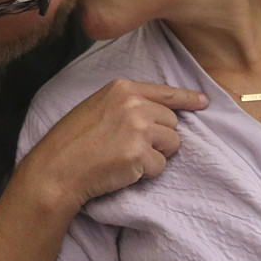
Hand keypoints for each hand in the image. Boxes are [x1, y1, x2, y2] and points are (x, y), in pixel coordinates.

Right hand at [26, 79, 207, 211]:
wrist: (56, 169)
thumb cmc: (74, 142)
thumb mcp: (98, 107)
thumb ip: (128, 104)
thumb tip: (160, 112)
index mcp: (123, 88)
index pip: (166, 92)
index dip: (188, 99)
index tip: (204, 102)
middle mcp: (134, 104)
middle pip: (172, 122)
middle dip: (160, 138)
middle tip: (130, 147)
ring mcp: (138, 128)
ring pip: (173, 144)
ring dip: (156, 155)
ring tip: (126, 157)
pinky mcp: (140, 154)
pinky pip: (161, 166)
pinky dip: (147, 173)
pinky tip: (123, 169)